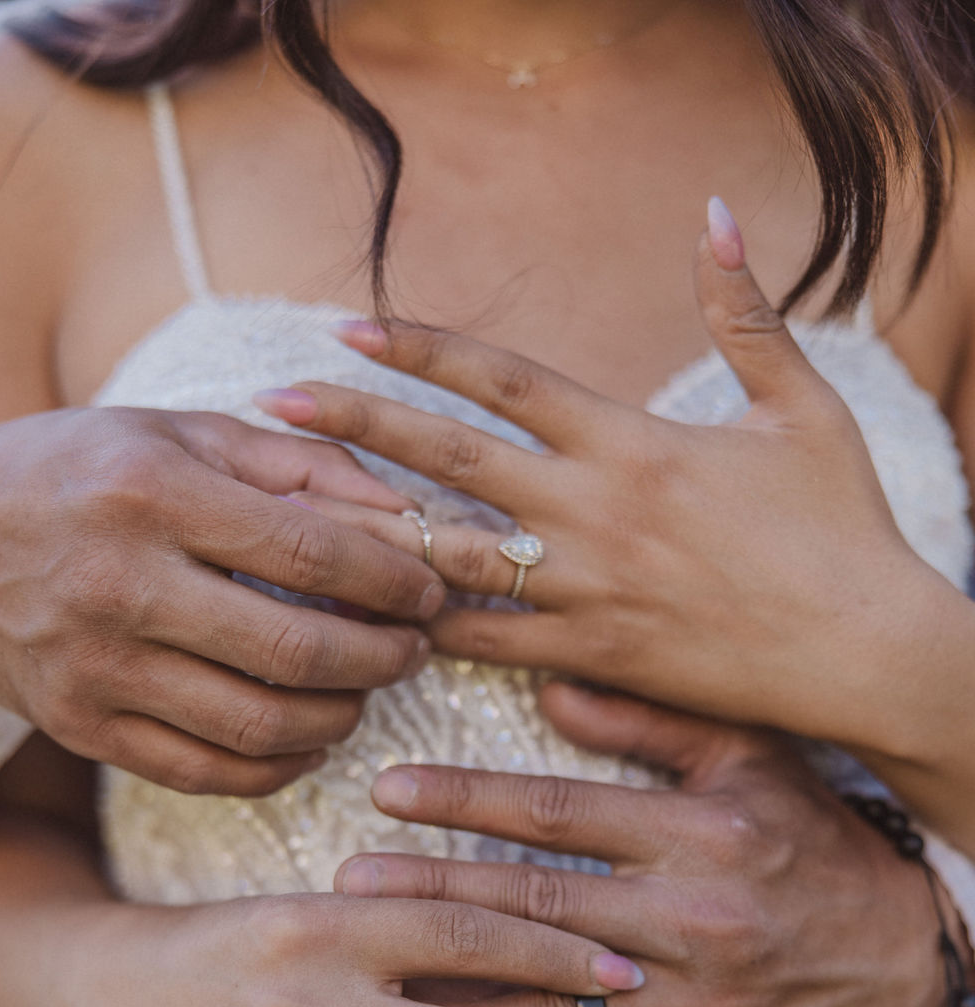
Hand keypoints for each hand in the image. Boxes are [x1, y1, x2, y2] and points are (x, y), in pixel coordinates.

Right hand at [0, 406, 444, 795]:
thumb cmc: (80, 473)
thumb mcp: (179, 434)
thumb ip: (297, 465)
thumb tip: (405, 517)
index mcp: (152, 495)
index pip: (310, 551)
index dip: (392, 581)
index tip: (430, 592)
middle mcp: (119, 587)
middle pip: (294, 650)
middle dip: (381, 658)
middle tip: (412, 650)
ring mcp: (95, 670)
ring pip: (257, 727)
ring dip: (340, 718)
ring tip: (365, 691)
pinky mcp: (82, 728)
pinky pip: (205, 773)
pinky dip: (277, 767)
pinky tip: (310, 738)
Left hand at [256, 201, 940, 754]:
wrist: (865, 651)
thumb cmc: (841, 528)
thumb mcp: (803, 408)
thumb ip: (747, 314)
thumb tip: (719, 215)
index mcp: (632, 443)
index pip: (505, 382)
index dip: (422, 351)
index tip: (348, 330)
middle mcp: (595, 514)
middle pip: (453, 462)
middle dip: (359, 429)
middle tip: (275, 409)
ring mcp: (587, 592)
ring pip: (453, 561)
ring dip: (369, 536)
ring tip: (294, 519)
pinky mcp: (594, 659)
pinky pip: (492, 646)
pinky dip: (431, 632)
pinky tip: (371, 622)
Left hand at [335, 684, 947, 1006]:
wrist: (910, 952)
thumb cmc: (818, 842)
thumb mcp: (752, 761)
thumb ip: (650, 721)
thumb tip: (549, 685)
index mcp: (697, 835)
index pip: (558, 815)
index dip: (466, 800)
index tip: (386, 793)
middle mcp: (692, 923)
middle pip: (538, 914)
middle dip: (434, 902)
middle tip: (346, 895)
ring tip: (377, 1004)